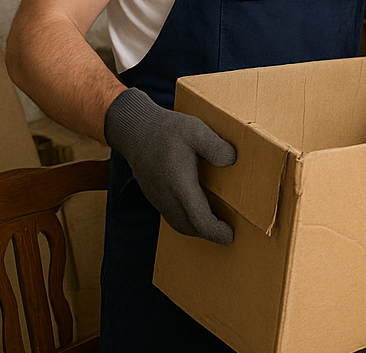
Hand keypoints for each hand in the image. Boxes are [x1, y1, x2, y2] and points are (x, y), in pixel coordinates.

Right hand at [104, 88, 236, 243]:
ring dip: (197, 229)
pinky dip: (186, 222)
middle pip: (189, 227)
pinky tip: (196, 213)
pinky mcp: (154, 195)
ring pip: (178, 224)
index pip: (198, 219)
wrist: (134, 130)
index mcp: (179, 184)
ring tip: (215, 226)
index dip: (215, 231)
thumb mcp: (197, 130)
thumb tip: (231, 161)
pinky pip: (171, 216)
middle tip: (227, 233)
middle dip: (209, 234)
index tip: (230, 235)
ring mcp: (158, 198)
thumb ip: (215, 146)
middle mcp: (166, 196)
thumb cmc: (167, 130)